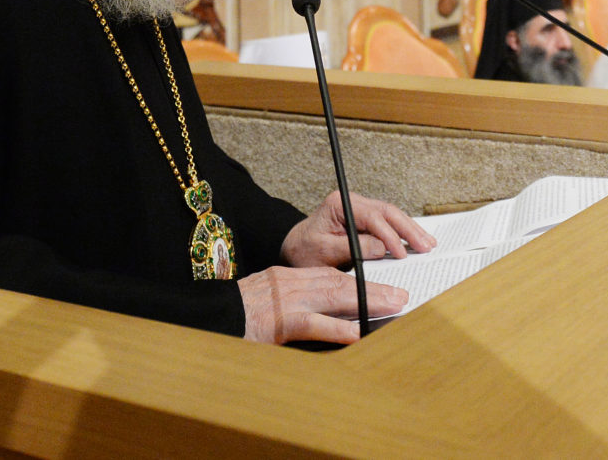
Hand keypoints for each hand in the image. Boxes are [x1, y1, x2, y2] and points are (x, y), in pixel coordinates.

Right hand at [238, 265, 406, 344]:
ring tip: (393, 305)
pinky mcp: (276, 323)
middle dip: (372, 288)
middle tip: (401, 295)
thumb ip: (296, 310)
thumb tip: (334, 323)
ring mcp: (282, 302)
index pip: (329, 276)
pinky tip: (356, 333)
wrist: (206, 317)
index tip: (384, 288)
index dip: (360, 282)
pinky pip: (311, 324)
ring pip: (331, 296)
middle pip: (337, 282)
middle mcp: (287, 285)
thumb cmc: (235, 317)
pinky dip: (335, 328)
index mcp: (285, 279)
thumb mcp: (266, 306)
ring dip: (366, 301)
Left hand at [282, 190, 434, 267]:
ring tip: (429, 244)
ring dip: (411, 230)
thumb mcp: (325, 252)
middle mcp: (352, 202)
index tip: (401, 252)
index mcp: (339, 204)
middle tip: (426, 246)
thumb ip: (353, 248)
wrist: (296, 249)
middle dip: (408, 229)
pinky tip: (417, 241)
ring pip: (392, 215)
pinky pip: (389, 223)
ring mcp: (360, 210)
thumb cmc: (305, 250)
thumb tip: (383, 249)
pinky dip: (404, 233)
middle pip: (387, 211)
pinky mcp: (366, 220)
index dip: (389, 234)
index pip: (372, 216)